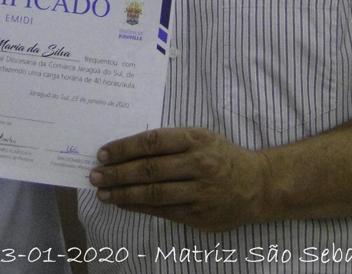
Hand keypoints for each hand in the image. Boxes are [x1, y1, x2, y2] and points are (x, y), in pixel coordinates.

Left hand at [88, 127, 268, 232]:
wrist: (257, 185)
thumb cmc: (221, 156)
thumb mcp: (200, 137)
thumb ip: (169, 141)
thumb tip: (127, 149)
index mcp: (195, 140)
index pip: (152, 142)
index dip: (124, 148)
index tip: (102, 153)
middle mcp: (198, 164)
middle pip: (149, 169)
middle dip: (117, 173)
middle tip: (95, 175)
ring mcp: (199, 192)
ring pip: (153, 193)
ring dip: (123, 193)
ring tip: (103, 192)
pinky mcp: (199, 214)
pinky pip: (162, 210)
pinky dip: (139, 207)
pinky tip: (123, 203)